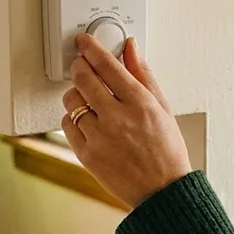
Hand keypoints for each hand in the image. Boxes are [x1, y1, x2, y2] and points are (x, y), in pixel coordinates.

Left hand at [61, 34, 191, 208]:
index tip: (84, 42)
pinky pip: (67, 124)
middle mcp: (118, 118)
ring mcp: (100, 137)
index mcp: (140, 103)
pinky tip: (86, 120)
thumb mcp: (163, 107)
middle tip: (82, 65)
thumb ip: (144, 74)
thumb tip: (130, 48)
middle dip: (80, 66)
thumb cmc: (166, 151)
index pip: (107, 65)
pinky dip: (72, 117)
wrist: (162, 191)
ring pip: (72, 100)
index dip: (91, 48)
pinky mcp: (86, 155)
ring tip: (88, 98)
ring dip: (76, 93)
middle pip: (83, 78)